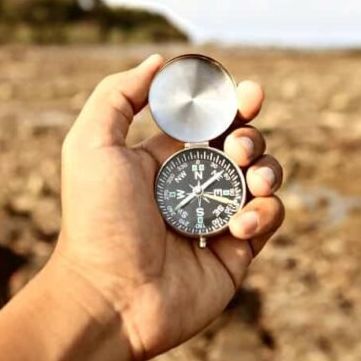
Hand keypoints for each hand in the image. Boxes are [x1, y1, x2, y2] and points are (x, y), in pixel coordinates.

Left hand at [52, 54, 284, 360]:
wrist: (109, 298)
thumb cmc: (96, 221)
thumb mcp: (91, 144)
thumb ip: (118, 95)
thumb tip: (160, 62)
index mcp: (161, 160)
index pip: (206, 121)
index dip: (230, 103)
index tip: (247, 93)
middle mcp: (191, 187)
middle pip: (242, 145)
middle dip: (250, 135)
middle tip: (235, 146)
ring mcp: (216, 220)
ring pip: (263, 178)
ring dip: (266, 169)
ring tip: (248, 180)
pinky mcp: (236, 254)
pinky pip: (269, 219)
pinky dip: (265, 212)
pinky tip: (239, 223)